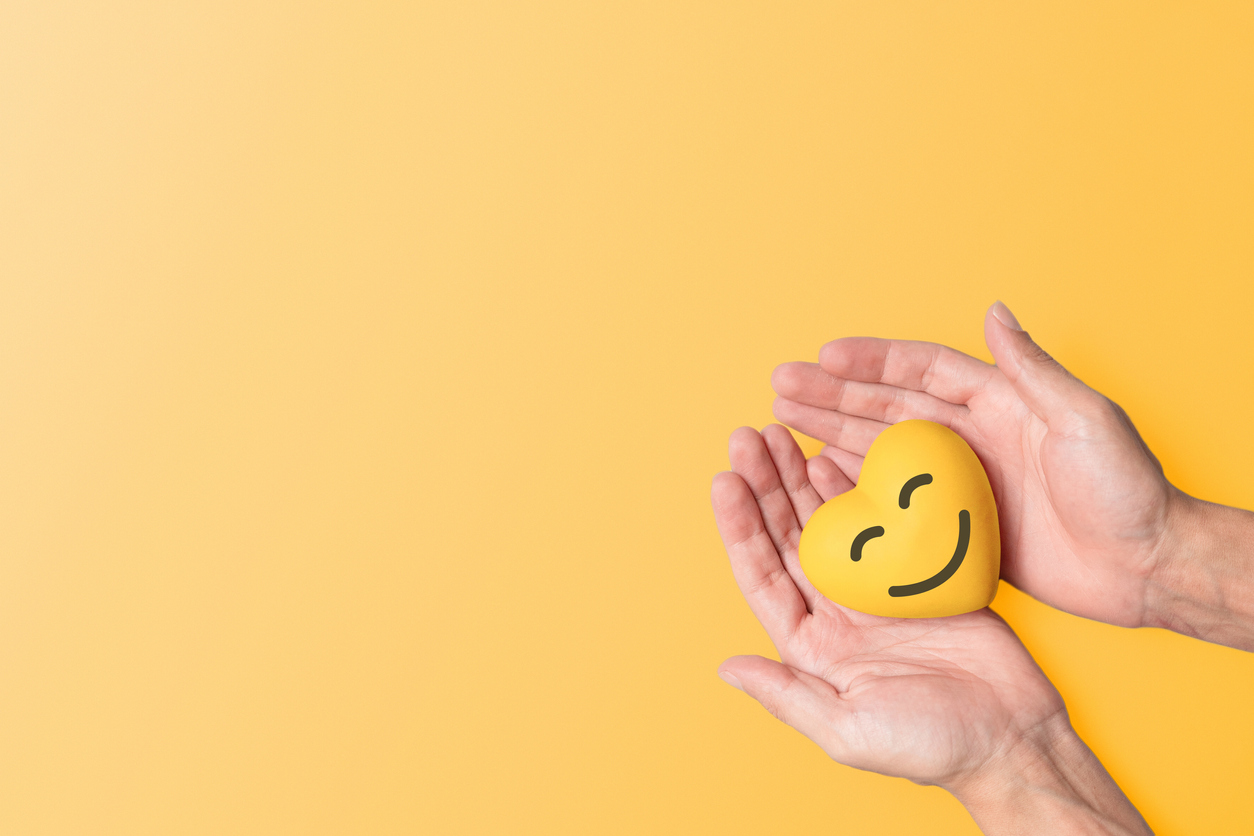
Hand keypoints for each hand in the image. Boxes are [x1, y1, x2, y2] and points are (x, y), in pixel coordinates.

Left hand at [712, 425, 1149, 832]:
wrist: (1013, 739)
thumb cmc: (930, 746)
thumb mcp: (849, 729)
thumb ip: (787, 695)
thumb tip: (728, 667)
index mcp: (811, 647)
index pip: (762, 575)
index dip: (740, 527)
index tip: (724, 480)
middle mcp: (834, 613)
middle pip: (787, 537)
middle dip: (765, 487)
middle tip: (746, 437)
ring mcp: (874, 590)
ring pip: (827, 522)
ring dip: (799, 479)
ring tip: (778, 434)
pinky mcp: (917, 574)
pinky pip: (880, 522)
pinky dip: (856, 489)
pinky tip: (834, 456)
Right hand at [770, 302, 1176, 629]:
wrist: (1146, 567)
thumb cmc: (1127, 490)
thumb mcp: (1085, 418)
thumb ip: (1032, 368)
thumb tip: (994, 310)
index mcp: (1000, 402)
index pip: (922, 370)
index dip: (873, 360)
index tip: (825, 354)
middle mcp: (972, 436)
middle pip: (887, 406)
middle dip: (832, 394)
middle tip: (781, 384)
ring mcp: (959, 481)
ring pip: (880, 449)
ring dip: (831, 432)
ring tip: (782, 419)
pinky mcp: (954, 526)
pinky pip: (892, 500)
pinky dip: (853, 486)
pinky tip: (817, 474)